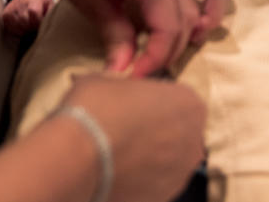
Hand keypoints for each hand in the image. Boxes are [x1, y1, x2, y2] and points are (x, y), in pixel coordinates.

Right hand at [0, 0, 52, 35]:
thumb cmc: (41, 3)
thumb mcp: (50, 4)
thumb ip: (51, 13)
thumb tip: (54, 23)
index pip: (33, 12)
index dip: (38, 22)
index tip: (41, 23)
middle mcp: (20, 2)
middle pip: (25, 22)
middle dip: (32, 27)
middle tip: (35, 26)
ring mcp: (11, 8)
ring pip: (17, 27)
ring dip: (25, 30)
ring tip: (29, 26)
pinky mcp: (5, 14)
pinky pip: (9, 28)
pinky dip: (16, 31)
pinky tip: (22, 27)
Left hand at [40, 0, 227, 77]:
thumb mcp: (91, 4)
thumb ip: (116, 38)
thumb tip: (124, 73)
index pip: (169, 26)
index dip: (157, 58)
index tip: (138, 76)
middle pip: (189, 12)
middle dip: (174, 46)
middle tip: (152, 65)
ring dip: (211, 7)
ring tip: (196, 32)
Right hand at [63, 75, 205, 201]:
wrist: (75, 158)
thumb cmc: (94, 111)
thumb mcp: (106, 79)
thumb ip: (123, 84)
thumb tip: (117, 88)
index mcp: (188, 102)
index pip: (177, 98)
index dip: (154, 99)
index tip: (136, 102)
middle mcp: (192, 139)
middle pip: (178, 131)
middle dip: (156, 129)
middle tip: (125, 127)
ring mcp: (180, 172)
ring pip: (168, 160)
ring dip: (150, 156)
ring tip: (118, 153)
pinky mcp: (162, 197)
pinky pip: (154, 183)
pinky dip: (140, 178)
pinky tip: (117, 171)